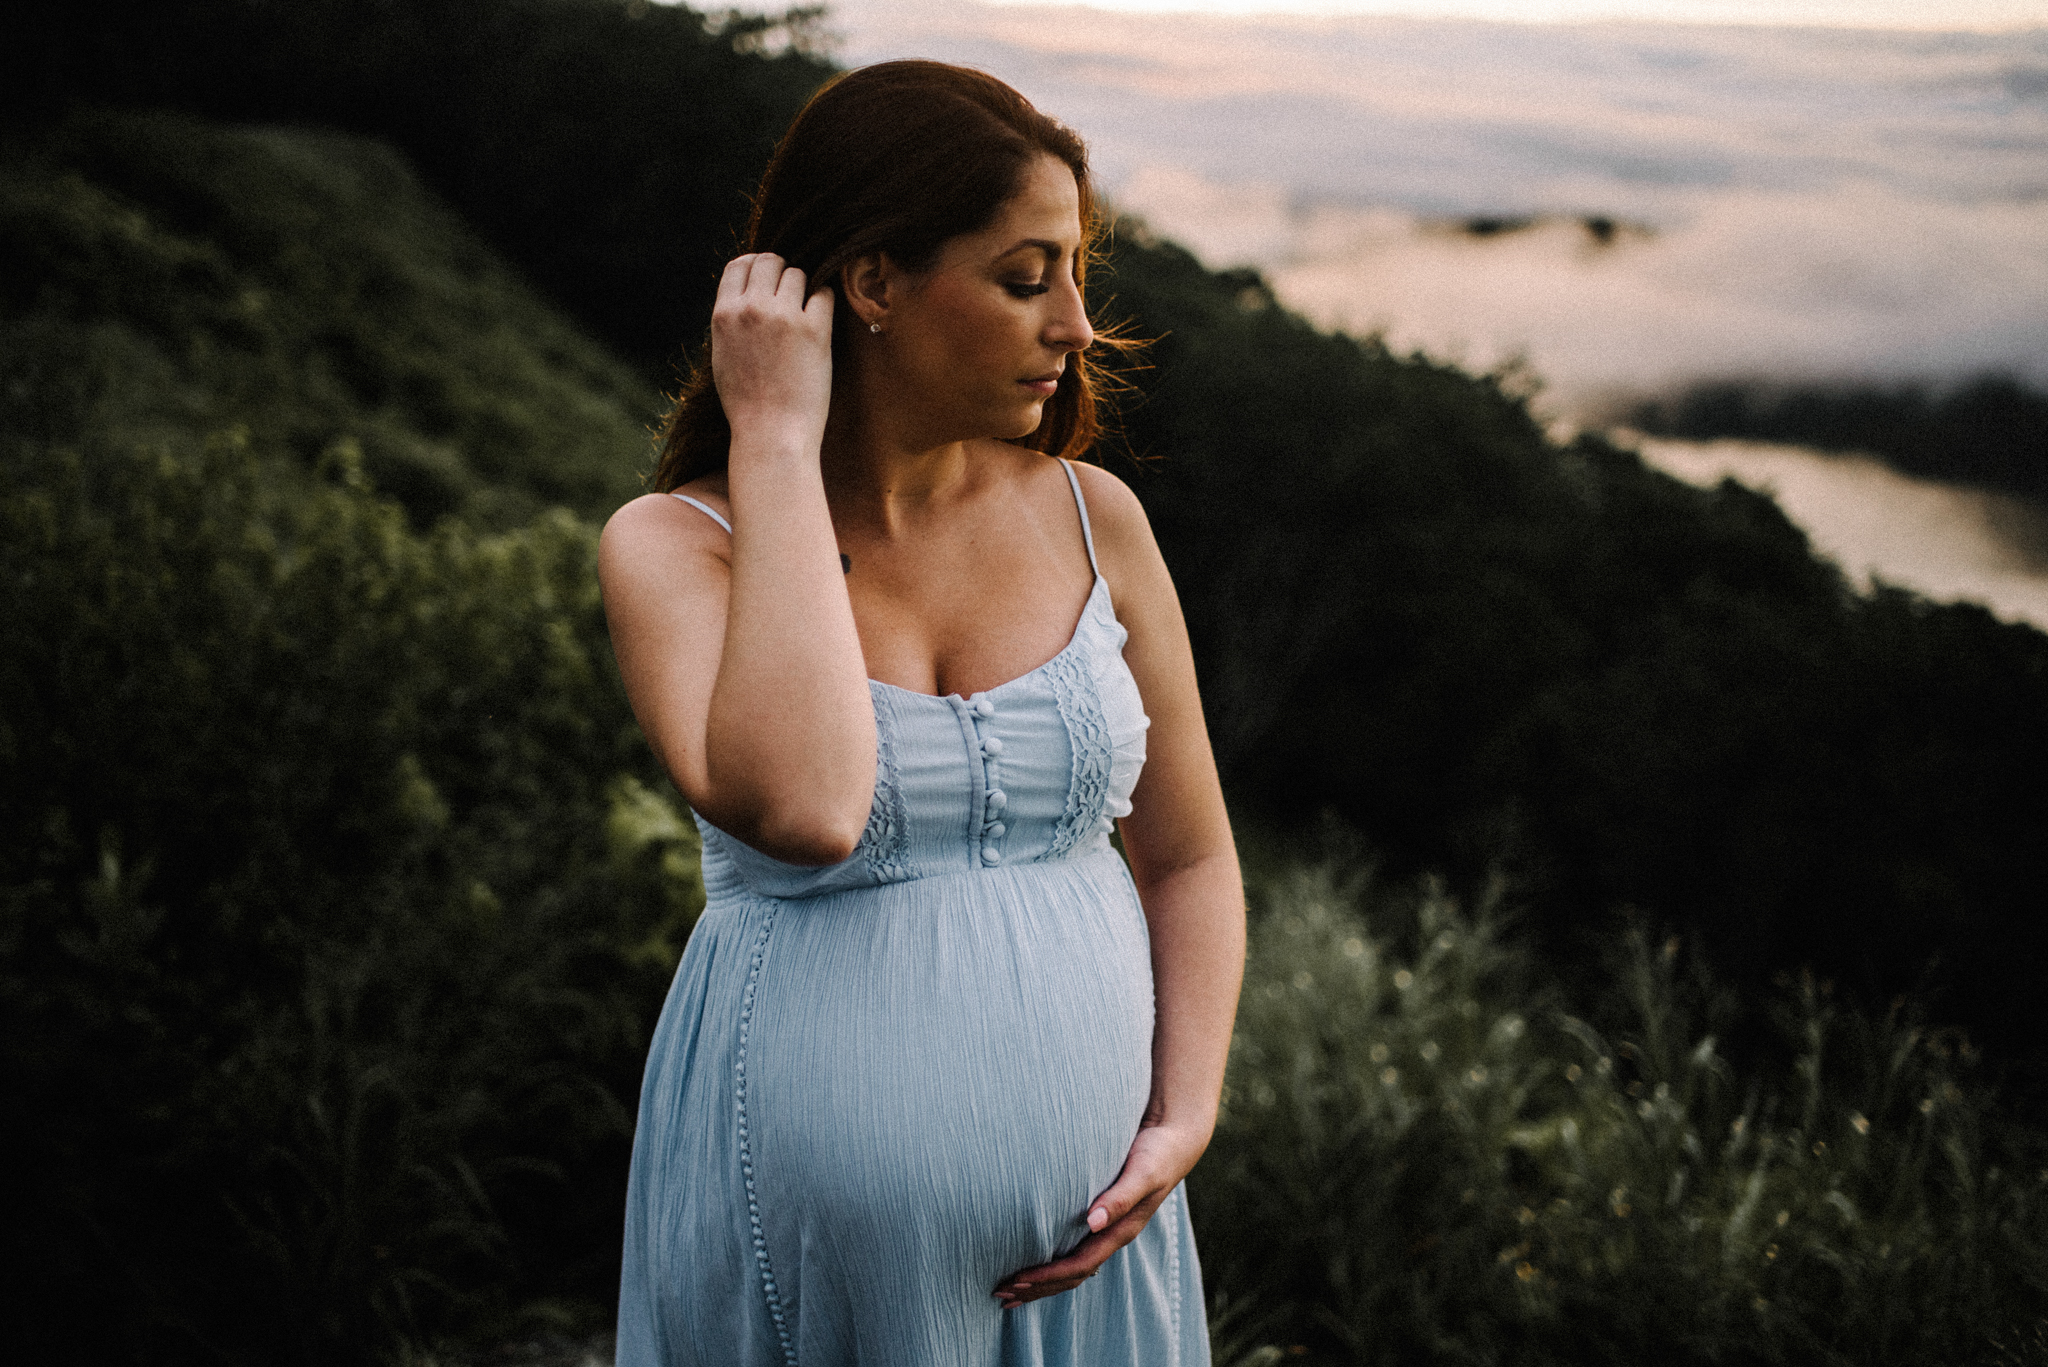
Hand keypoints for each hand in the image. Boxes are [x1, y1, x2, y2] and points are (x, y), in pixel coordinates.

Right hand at [710, 252, 834, 451]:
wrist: (770, 434)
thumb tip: (746, 296)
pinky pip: (824, 293)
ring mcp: (783, 316)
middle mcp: (751, 309)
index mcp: (724, 314)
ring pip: (798, 273)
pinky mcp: (814, 329)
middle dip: (781, 271)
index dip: (756, 266)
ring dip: (804, 287)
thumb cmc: (746, 403)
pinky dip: (824, 300)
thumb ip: (731, 321)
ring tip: (805, 312)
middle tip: (791, 293)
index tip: (768, 278)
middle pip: (770, 261)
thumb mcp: (722, 355)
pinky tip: (821, 318)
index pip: (739, 264)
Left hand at [992, 1120, 1209, 1309]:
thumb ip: (1120, 1197)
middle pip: (1072, 1276)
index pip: (1079, 1265)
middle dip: (1037, 1287)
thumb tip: (1092, 1222)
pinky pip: (1073, 1251)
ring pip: (1071, 1268)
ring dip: (1040, 1281)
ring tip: (1008, 1290)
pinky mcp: (1101, 1219)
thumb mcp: (1142, 1173)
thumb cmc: (1156, 1154)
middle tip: (1000, 1293)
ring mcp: (1107, 1230)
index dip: (1048, 1276)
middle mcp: (1112, 1236)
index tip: (1017, 1280)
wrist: (1174, 1141)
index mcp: (1120, 1231)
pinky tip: (1032, 1263)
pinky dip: (1050, 1263)